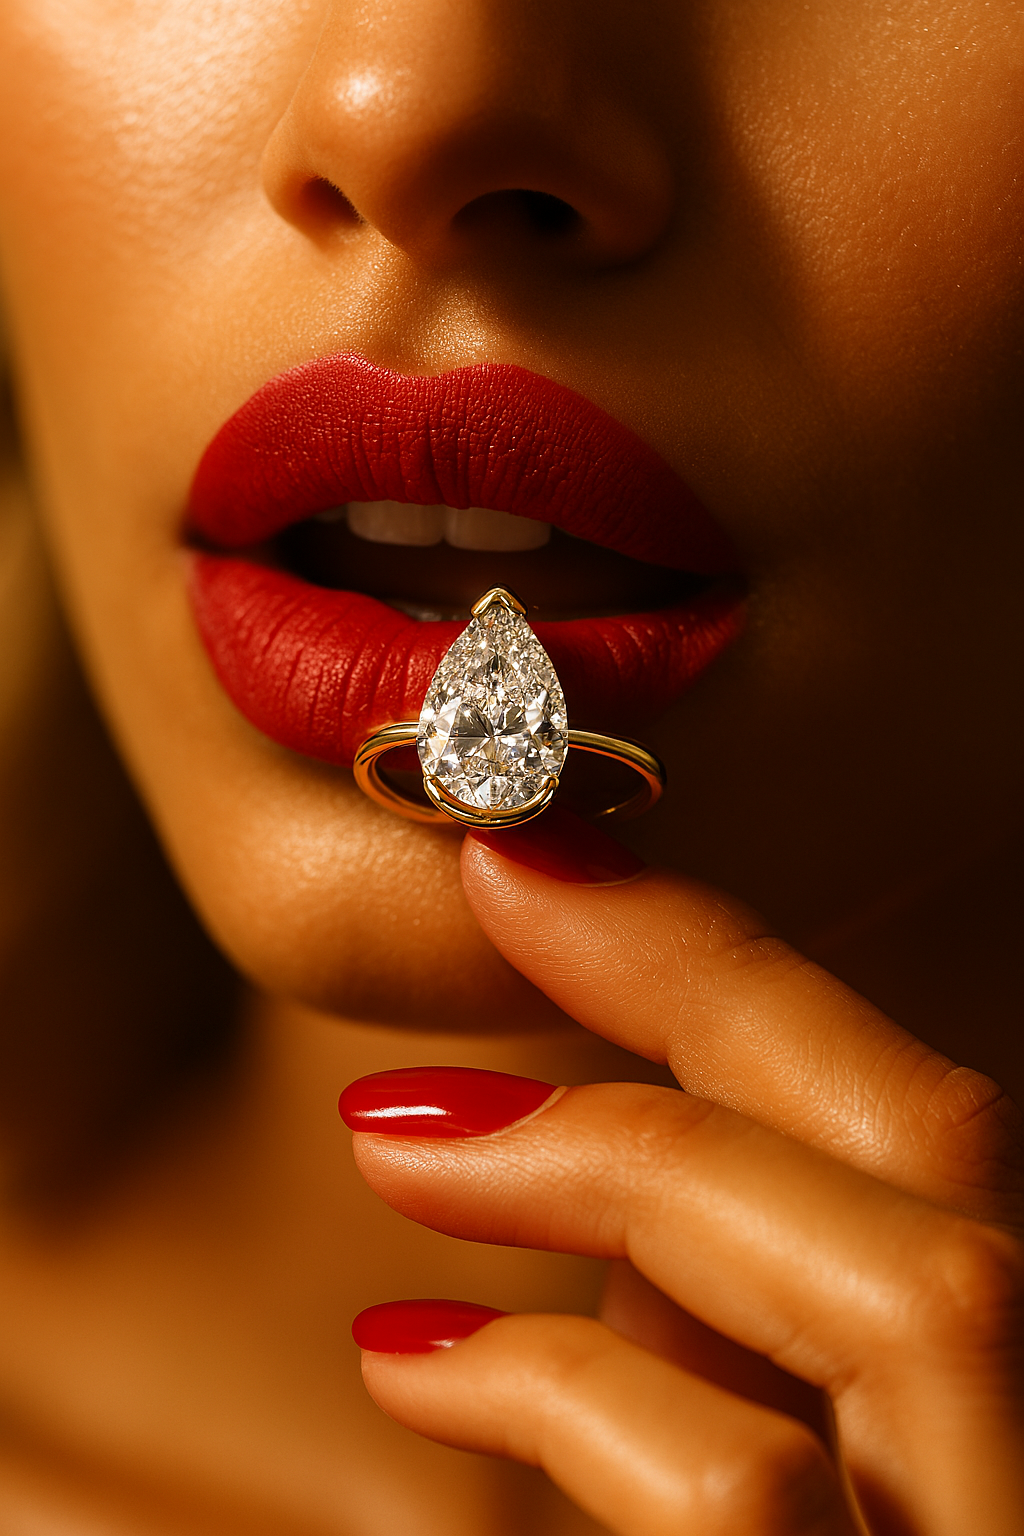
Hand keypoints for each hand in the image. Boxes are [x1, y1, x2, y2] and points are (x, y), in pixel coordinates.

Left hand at [342, 809, 1023, 1534]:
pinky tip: (409, 1362)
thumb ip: (750, 1324)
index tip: (546, 860)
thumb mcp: (779, 1432)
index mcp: (1023, 1365)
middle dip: (705, 990)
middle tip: (497, 891)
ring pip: (908, 1292)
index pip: (937, 1117)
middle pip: (943, 1142)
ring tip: (393, 1135)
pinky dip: (556, 1389)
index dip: (740, 966)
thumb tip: (609, 1177)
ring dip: (616, 1163)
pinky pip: (744, 1487)